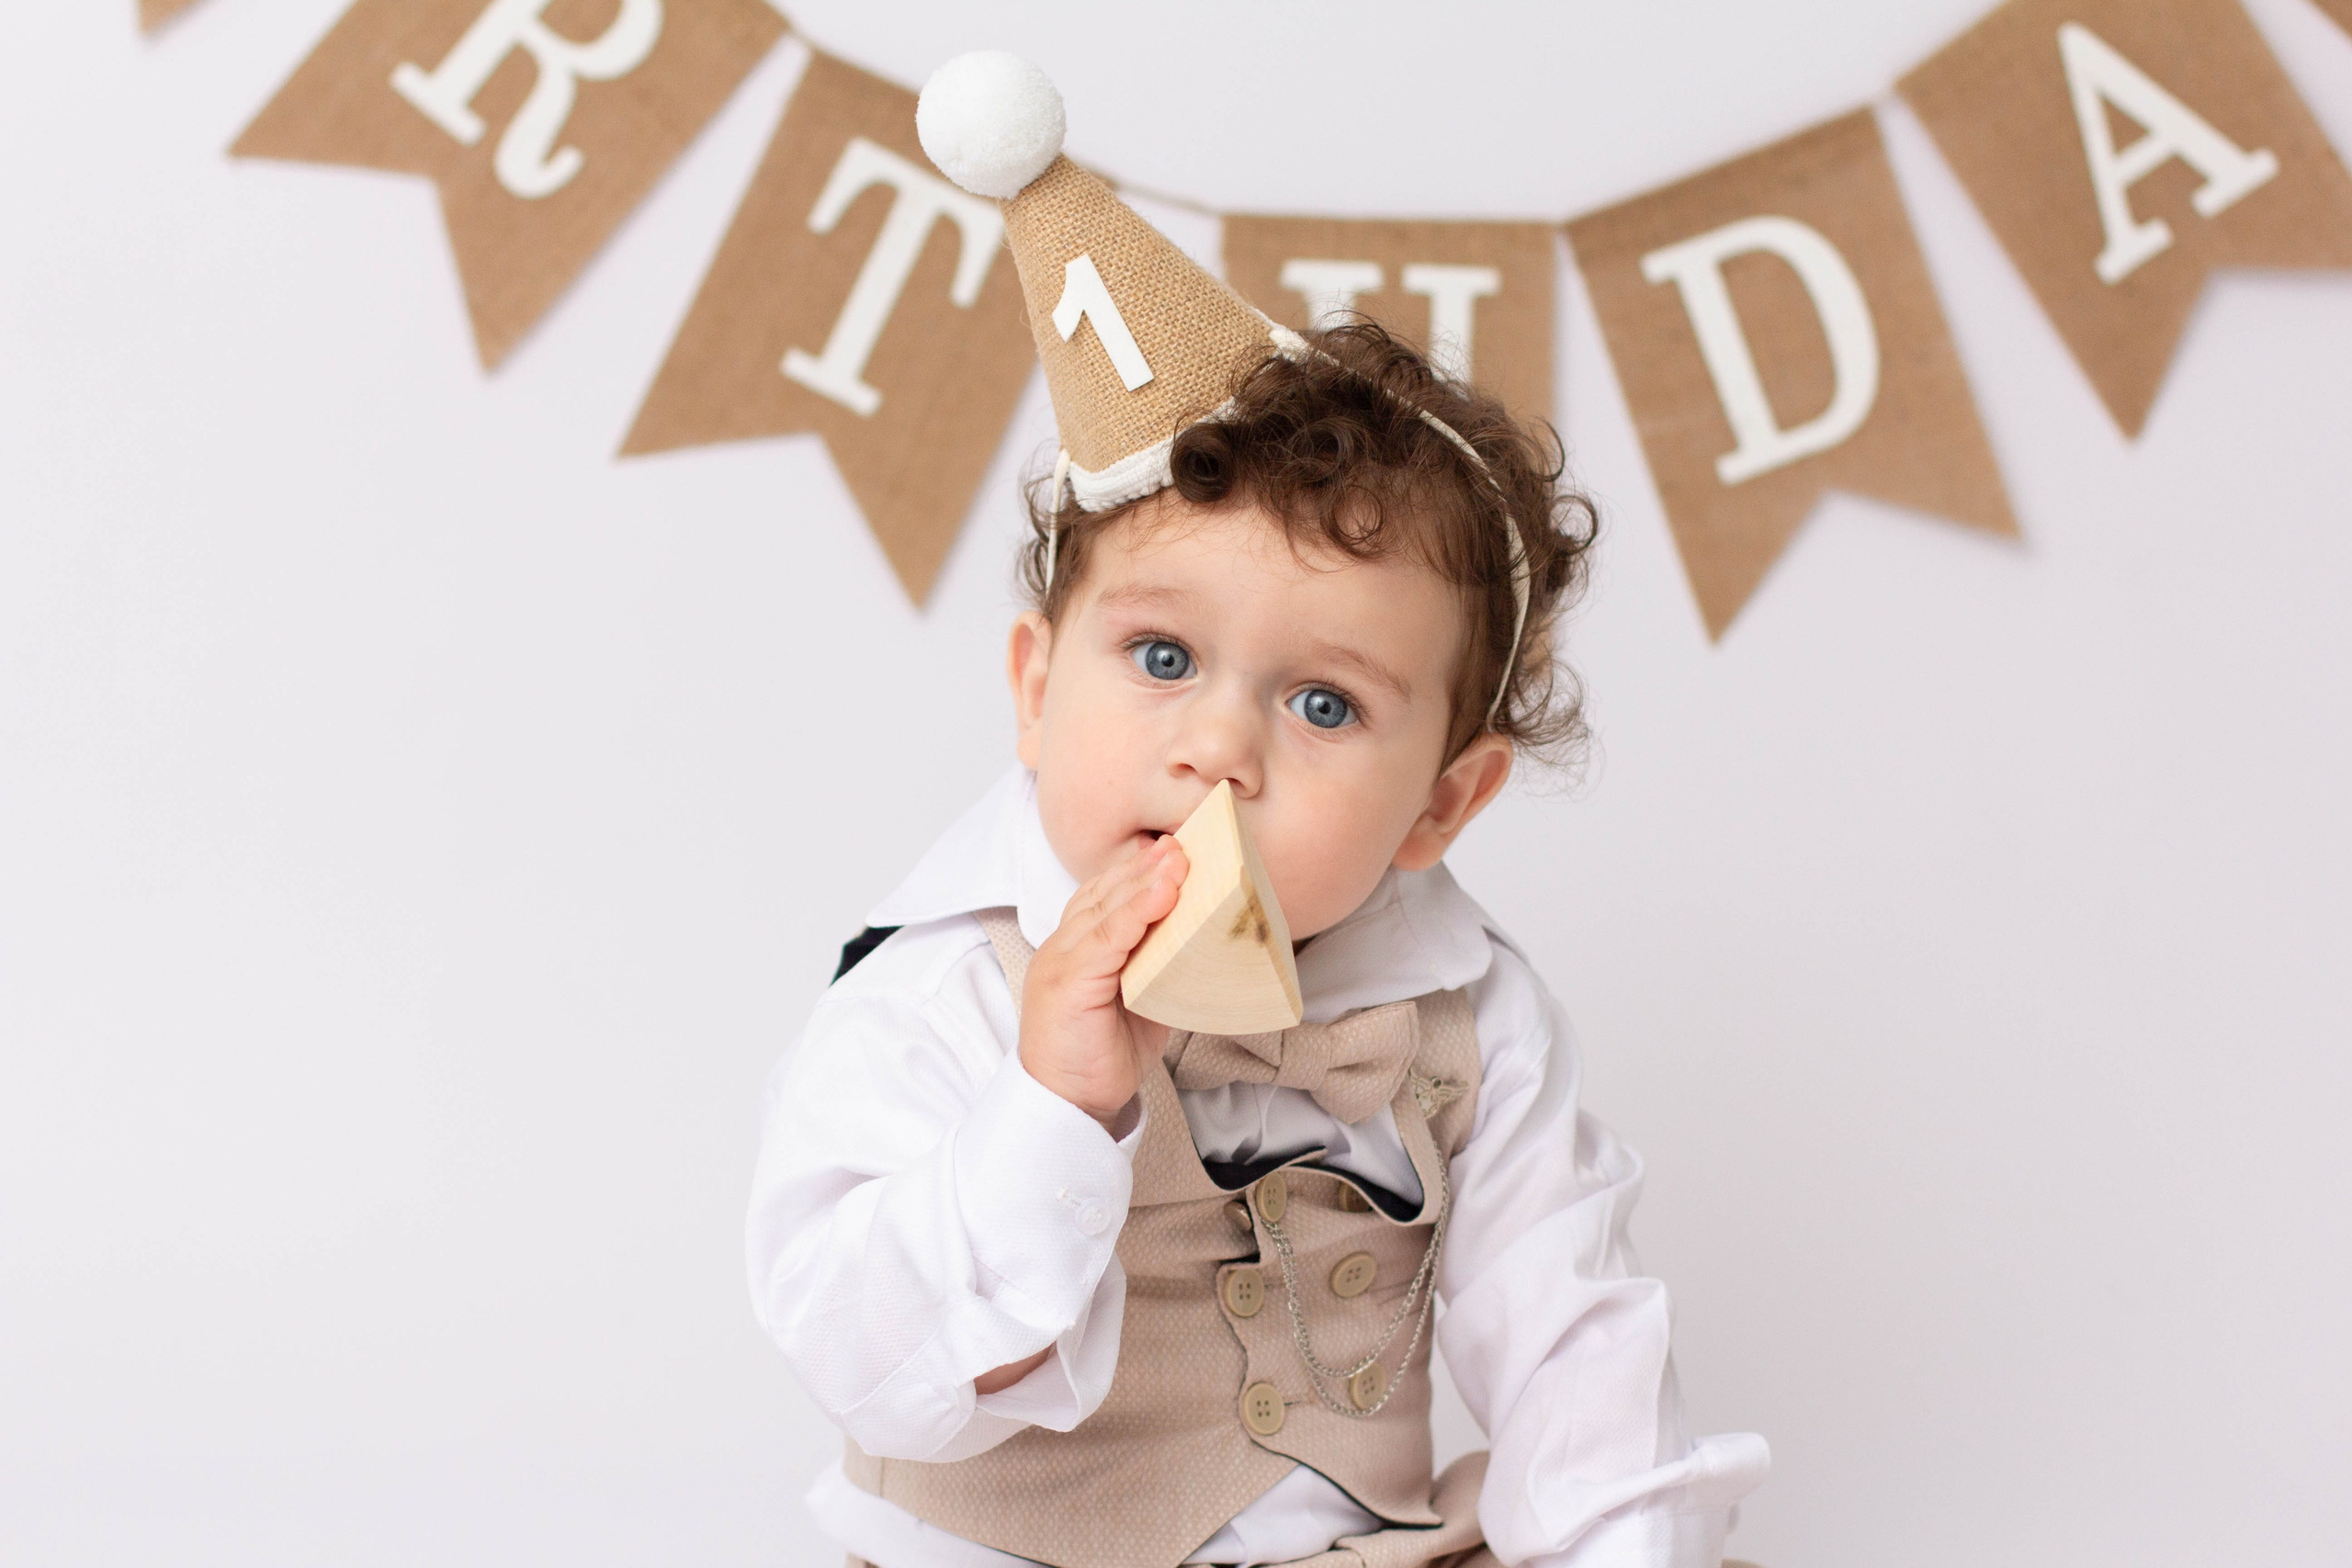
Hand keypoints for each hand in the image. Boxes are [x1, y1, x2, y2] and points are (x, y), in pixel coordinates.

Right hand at [1019, 836, 1185, 1126]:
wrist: (1068, 1104)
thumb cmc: (1099, 1056)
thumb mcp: (1137, 1001)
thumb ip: (1154, 967)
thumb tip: (1197, 942)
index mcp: (1075, 949)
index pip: (1103, 896)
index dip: (1136, 871)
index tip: (1173, 849)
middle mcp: (1062, 948)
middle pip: (1103, 893)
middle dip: (1145, 866)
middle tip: (1184, 844)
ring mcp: (1060, 963)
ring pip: (1104, 910)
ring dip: (1143, 881)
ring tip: (1179, 860)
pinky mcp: (1067, 984)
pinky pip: (1103, 940)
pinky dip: (1133, 914)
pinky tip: (1161, 895)